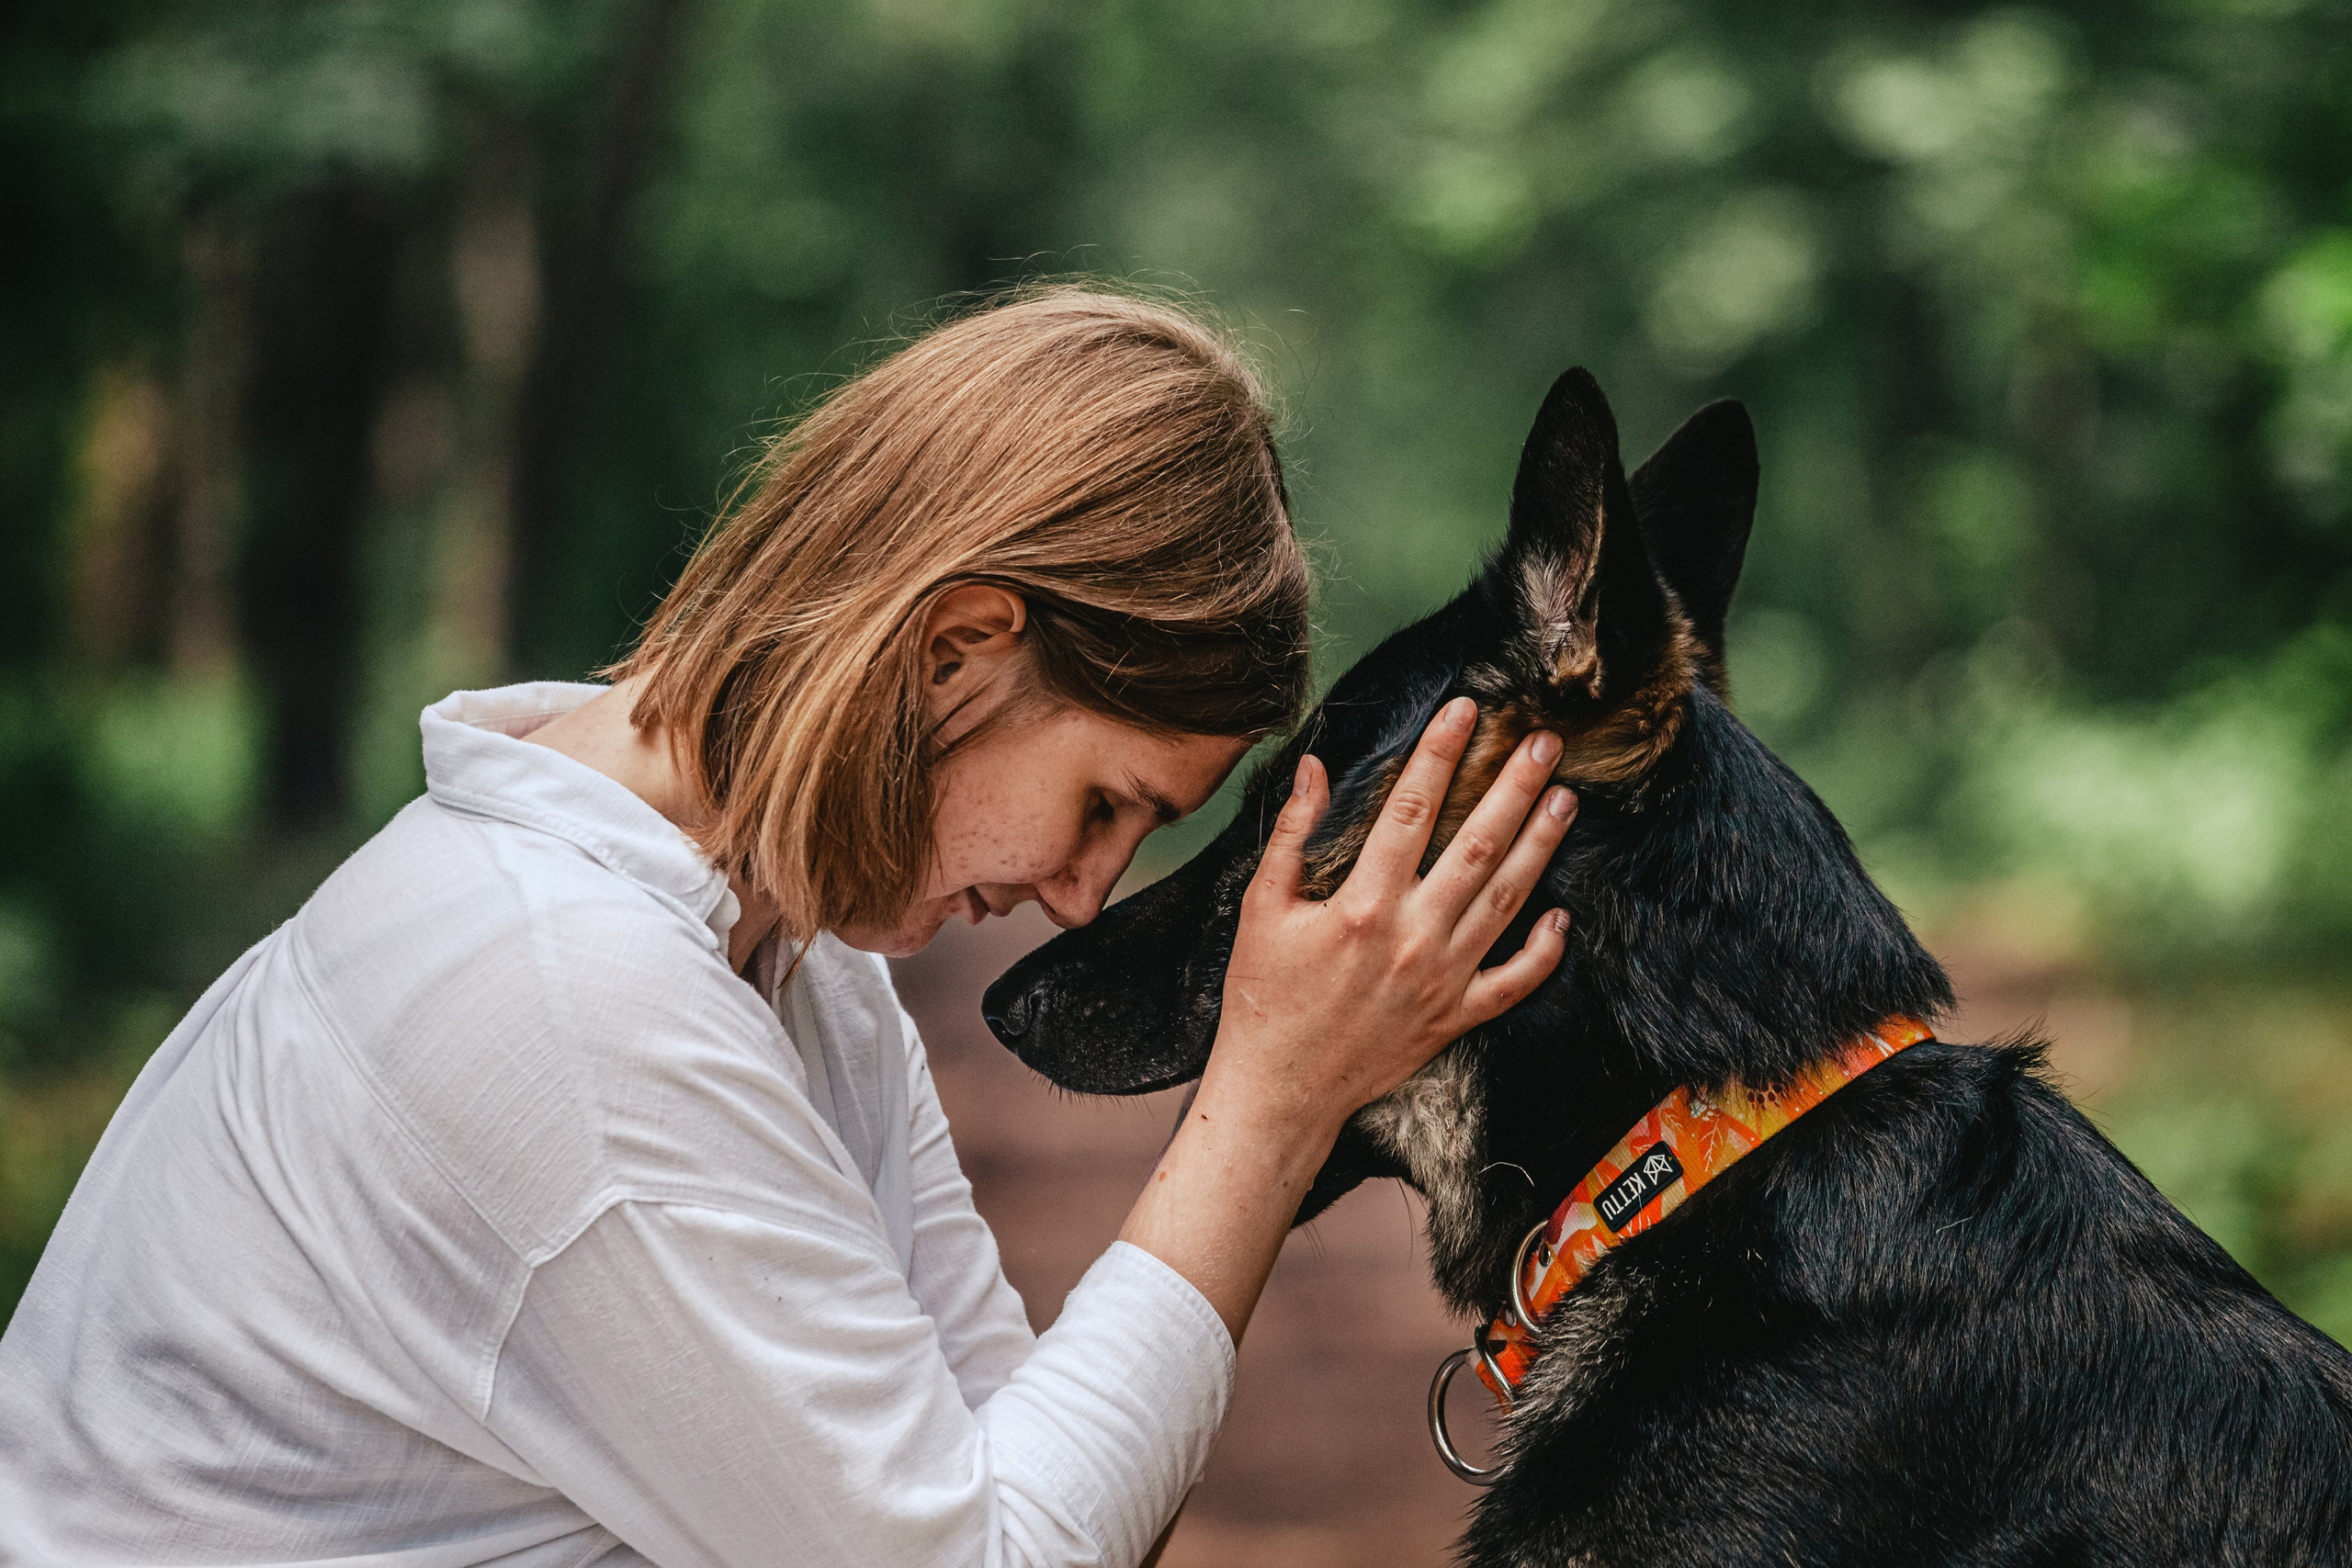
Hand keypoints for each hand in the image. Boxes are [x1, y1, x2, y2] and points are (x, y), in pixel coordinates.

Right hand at [1204, 696, 1576, 1147]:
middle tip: (1544, 742)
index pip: (1411, 808)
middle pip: (1478, 844)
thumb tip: (1316, 767)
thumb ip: (1292, 835)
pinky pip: (1514, 981)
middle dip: (1515, 787)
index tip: (1467, 709)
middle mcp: (1413, 937)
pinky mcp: (1455, 1017)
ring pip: (1507, 900)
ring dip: (1541, 847)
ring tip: (1565, 801)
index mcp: (1363, 904)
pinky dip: (1544, 950)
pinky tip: (1562, 914)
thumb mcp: (1261, 908)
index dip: (1441, 753)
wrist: (1280, 1091)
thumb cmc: (1263, 998)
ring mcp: (1443, 979)